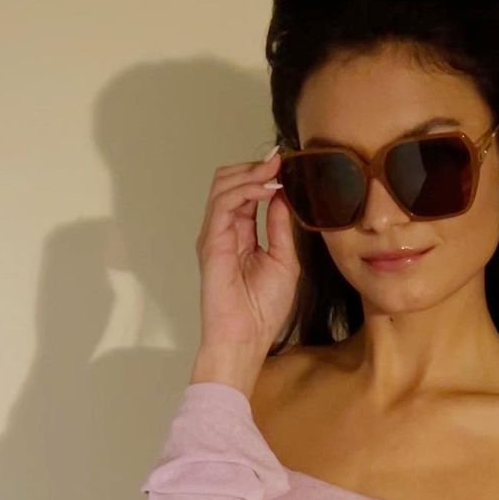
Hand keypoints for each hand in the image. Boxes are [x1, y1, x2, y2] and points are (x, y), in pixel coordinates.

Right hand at [195, 144, 299, 359]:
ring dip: (251, 173)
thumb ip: (280, 227)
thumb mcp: (284, 260)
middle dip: (256, 167)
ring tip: (276, 171)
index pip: (246, 192)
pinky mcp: (211, 241)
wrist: (246, 338)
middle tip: (281, 161)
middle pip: (230, 181)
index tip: (288, 163)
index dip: (264, 175)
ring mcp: (215, 234)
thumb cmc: (263, 310)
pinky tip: (267, 189)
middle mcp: (224, 230)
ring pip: (223, 185)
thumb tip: (283, 196)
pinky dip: (246, 190)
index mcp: (241, 234)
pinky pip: (224, 203)